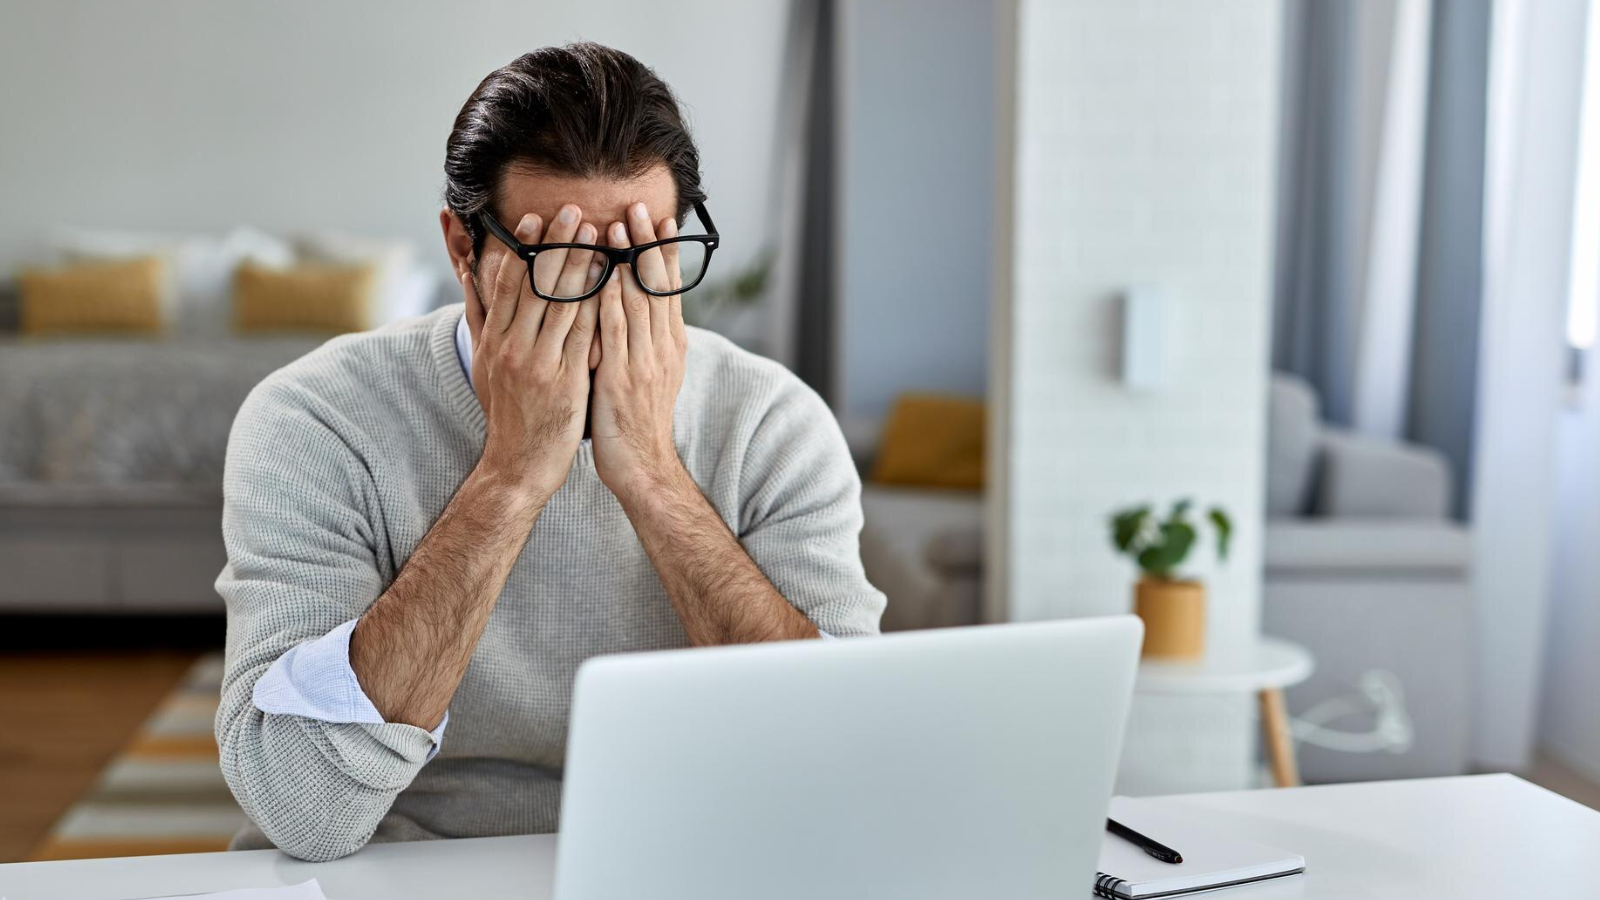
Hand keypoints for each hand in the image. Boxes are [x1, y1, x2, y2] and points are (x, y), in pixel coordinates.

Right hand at [462, 204, 601, 503]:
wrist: (518, 464)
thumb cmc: (506, 412)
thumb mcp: (483, 363)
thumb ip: (479, 316)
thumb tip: (468, 275)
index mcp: (494, 340)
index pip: (507, 284)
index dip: (522, 249)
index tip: (535, 219)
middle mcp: (513, 347)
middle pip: (536, 286)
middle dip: (557, 246)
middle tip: (575, 212)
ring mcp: (539, 364)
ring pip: (562, 305)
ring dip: (583, 266)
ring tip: (600, 236)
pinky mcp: (566, 382)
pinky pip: (584, 336)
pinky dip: (597, 305)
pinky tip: (613, 283)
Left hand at [591, 202, 688, 503]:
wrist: (641, 465)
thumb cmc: (637, 421)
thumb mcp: (649, 374)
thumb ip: (644, 340)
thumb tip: (637, 309)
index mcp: (669, 346)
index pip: (668, 289)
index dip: (663, 253)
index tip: (660, 220)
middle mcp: (661, 348)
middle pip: (655, 287)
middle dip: (646, 244)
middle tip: (639, 207)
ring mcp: (643, 362)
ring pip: (637, 302)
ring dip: (626, 261)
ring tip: (618, 226)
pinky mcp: (621, 378)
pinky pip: (615, 333)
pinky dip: (610, 301)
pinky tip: (602, 276)